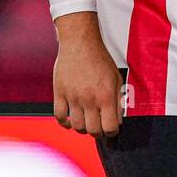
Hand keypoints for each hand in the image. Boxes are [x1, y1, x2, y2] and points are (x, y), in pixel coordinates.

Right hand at [52, 12, 121, 136]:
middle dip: (98, 133)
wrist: (80, 43)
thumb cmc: (100, 60)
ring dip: (82, 128)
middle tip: (99, 127)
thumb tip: (117, 120)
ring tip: (86, 123)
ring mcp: (72, 97)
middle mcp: (89, 99)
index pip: (110, 127)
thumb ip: (118, 100)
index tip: (112, 129)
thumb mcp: (116, 79)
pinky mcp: (59, 93)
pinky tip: (70, 120)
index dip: (112, 132)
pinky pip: (59, 117)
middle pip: (93, 130)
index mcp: (106, 96)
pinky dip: (64, 123)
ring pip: (76, 126)